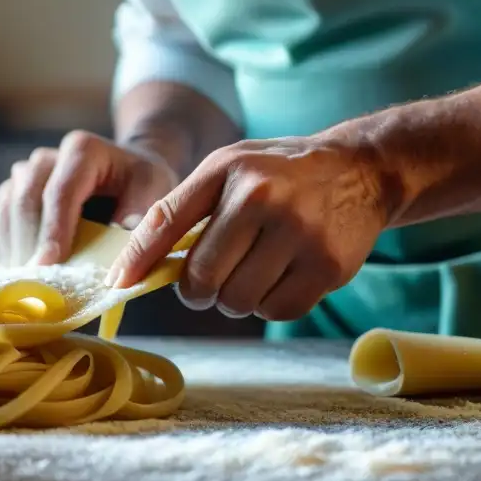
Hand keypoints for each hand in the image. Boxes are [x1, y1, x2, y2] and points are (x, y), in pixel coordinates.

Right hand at [0, 130, 179, 266]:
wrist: (126, 171)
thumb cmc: (140, 184)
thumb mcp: (153, 190)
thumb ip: (140, 214)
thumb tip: (119, 242)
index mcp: (82, 150)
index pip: (60, 192)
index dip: (52, 230)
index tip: (48, 264)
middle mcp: (48, 157)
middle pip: (26, 199)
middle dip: (28, 242)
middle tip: (32, 281)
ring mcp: (27, 172)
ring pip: (8, 207)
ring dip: (14, 245)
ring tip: (25, 280)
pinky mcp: (15, 190)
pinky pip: (1, 217)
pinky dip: (8, 244)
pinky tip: (20, 269)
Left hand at [108, 136, 391, 321]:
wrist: (361, 171)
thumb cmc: (278, 174)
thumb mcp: (228, 167)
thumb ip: (183, 207)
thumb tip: (134, 261)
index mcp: (229, 171)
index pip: (167, 222)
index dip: (138, 260)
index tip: (119, 283)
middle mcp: (263, 199)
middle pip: (202, 278)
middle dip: (197, 290)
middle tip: (207, 283)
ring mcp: (299, 234)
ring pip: (238, 302)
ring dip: (234, 300)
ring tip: (248, 274)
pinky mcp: (328, 266)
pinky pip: (276, 312)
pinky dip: (269, 306)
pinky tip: (277, 279)